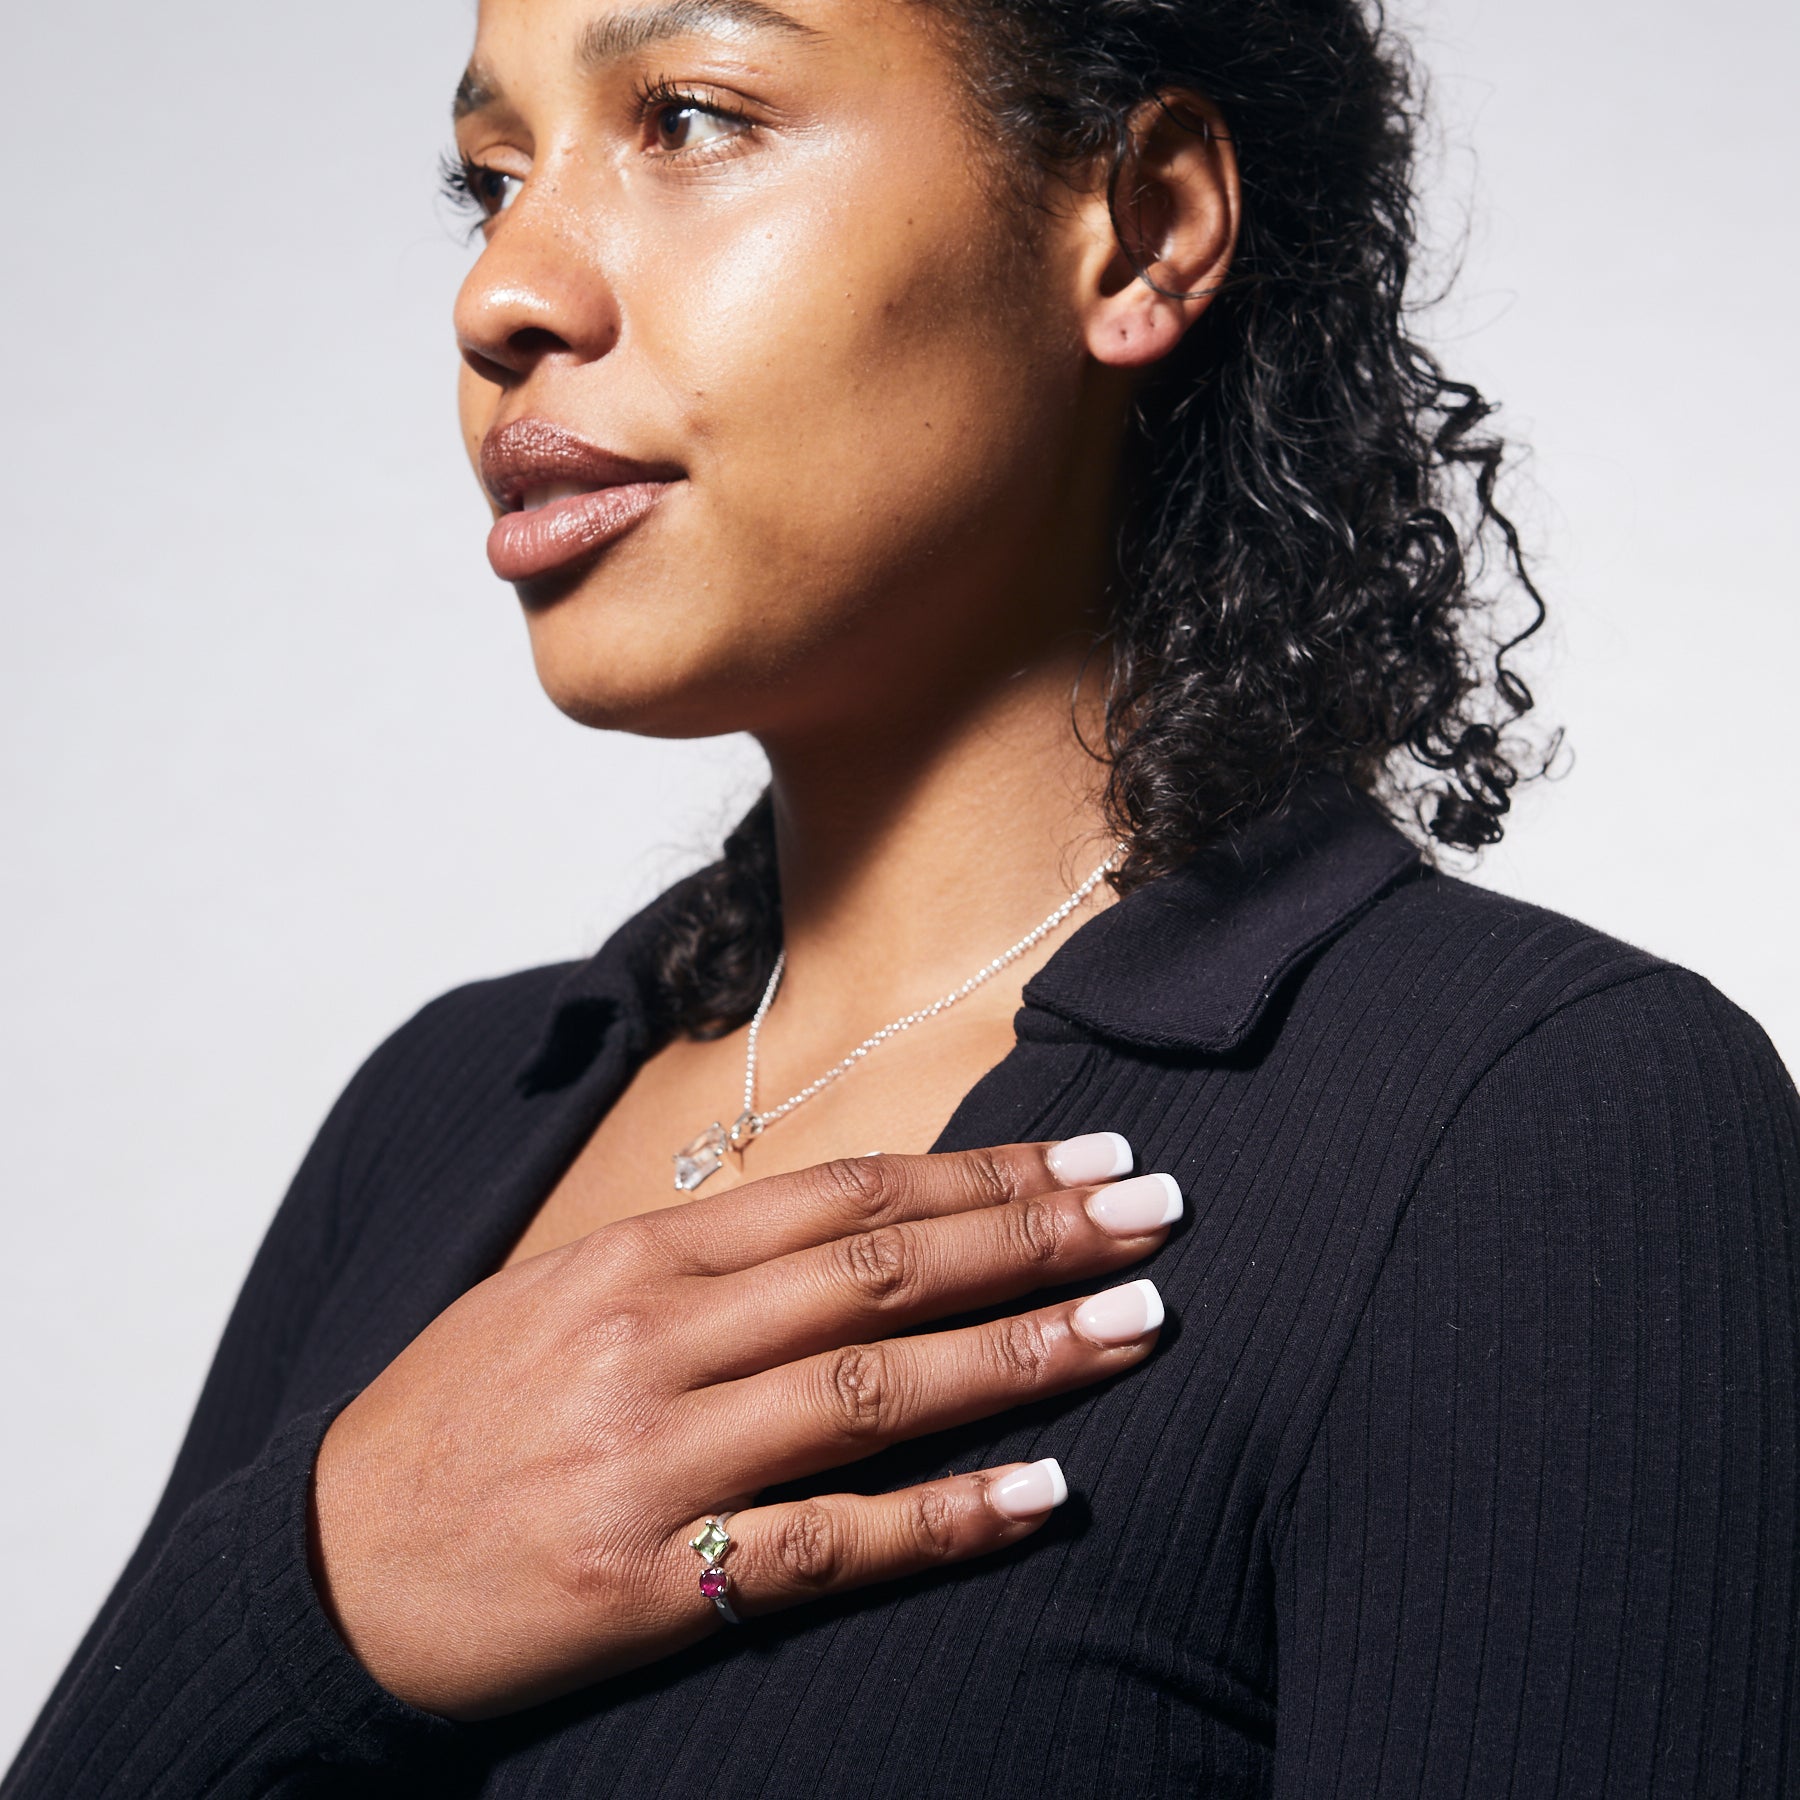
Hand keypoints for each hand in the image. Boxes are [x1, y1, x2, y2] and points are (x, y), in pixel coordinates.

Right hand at [309, 1134, 1179, 1718]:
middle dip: (1030, 1235)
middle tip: (1155, 1212)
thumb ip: (706, 1258)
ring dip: (1020, 1353)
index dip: (981, 1172)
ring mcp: (655, 1458)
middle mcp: (655, 1338)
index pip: (847, 1193)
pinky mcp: (653, 1581)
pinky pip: (825, 1543)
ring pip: (872, 1388)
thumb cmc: (465, 1412)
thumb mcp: (567, 1291)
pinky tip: (1044, 1494)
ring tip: (1137, 1323)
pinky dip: (943, 1517)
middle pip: (881, 1271)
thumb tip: (859, 1220)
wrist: (327, 1566)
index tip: (1087, 1156)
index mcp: (639, 1253)